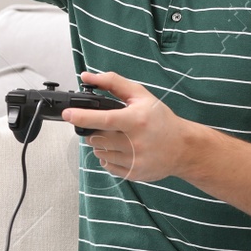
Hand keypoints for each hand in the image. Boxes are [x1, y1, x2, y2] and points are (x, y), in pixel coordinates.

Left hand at [62, 70, 186, 182]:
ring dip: (100, 143)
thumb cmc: (160, 119)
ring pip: (100, 151)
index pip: (104, 119)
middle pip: (97, 137)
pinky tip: (120, 149)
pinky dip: (107, 156)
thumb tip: (87, 77)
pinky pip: (107, 165)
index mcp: (136, 120)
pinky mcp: (133, 173)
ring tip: (116, 136)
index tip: (67, 114)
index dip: (83, 116)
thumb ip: (113, 83)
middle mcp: (135, 142)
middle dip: (93, 130)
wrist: (183, 148)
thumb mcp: (140, 95)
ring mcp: (134, 160)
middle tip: (104, 125)